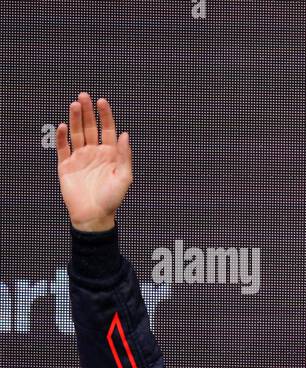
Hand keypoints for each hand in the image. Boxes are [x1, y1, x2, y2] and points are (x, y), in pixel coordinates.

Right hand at [56, 94, 132, 231]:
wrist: (93, 215)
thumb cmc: (112, 199)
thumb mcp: (124, 177)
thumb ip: (124, 156)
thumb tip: (126, 134)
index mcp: (111, 155)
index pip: (108, 130)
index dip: (105, 116)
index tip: (102, 101)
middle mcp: (95, 153)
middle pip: (90, 128)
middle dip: (88, 112)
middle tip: (84, 96)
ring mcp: (80, 158)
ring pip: (76, 134)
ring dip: (75, 119)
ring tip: (75, 105)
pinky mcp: (66, 165)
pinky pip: (63, 148)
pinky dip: (62, 137)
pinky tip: (64, 126)